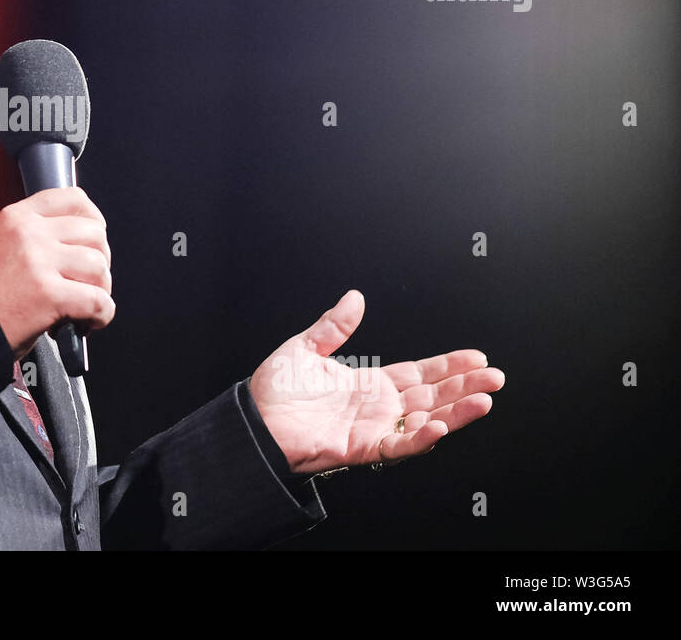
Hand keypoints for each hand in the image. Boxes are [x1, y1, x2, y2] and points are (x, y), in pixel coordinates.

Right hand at [0, 186, 113, 358]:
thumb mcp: (0, 244)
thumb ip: (36, 236)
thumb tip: (80, 244)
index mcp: (17, 217)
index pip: (74, 198)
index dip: (94, 220)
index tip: (94, 240)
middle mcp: (30, 234)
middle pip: (94, 233)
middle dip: (100, 260)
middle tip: (88, 281)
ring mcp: (40, 262)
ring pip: (99, 266)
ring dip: (100, 289)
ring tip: (85, 306)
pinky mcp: (50, 295)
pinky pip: (99, 301)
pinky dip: (101, 315)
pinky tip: (86, 323)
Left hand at [248, 291, 504, 474]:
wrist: (251, 423)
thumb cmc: (273, 392)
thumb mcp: (304, 348)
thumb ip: (333, 326)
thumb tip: (355, 297)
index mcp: (368, 384)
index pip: (419, 373)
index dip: (448, 366)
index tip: (477, 357)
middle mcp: (377, 408)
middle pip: (432, 396)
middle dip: (465, 387)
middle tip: (495, 377)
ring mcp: (373, 429)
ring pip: (425, 421)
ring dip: (456, 411)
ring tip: (484, 400)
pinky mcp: (361, 449)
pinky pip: (398, 446)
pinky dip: (420, 437)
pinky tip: (441, 424)